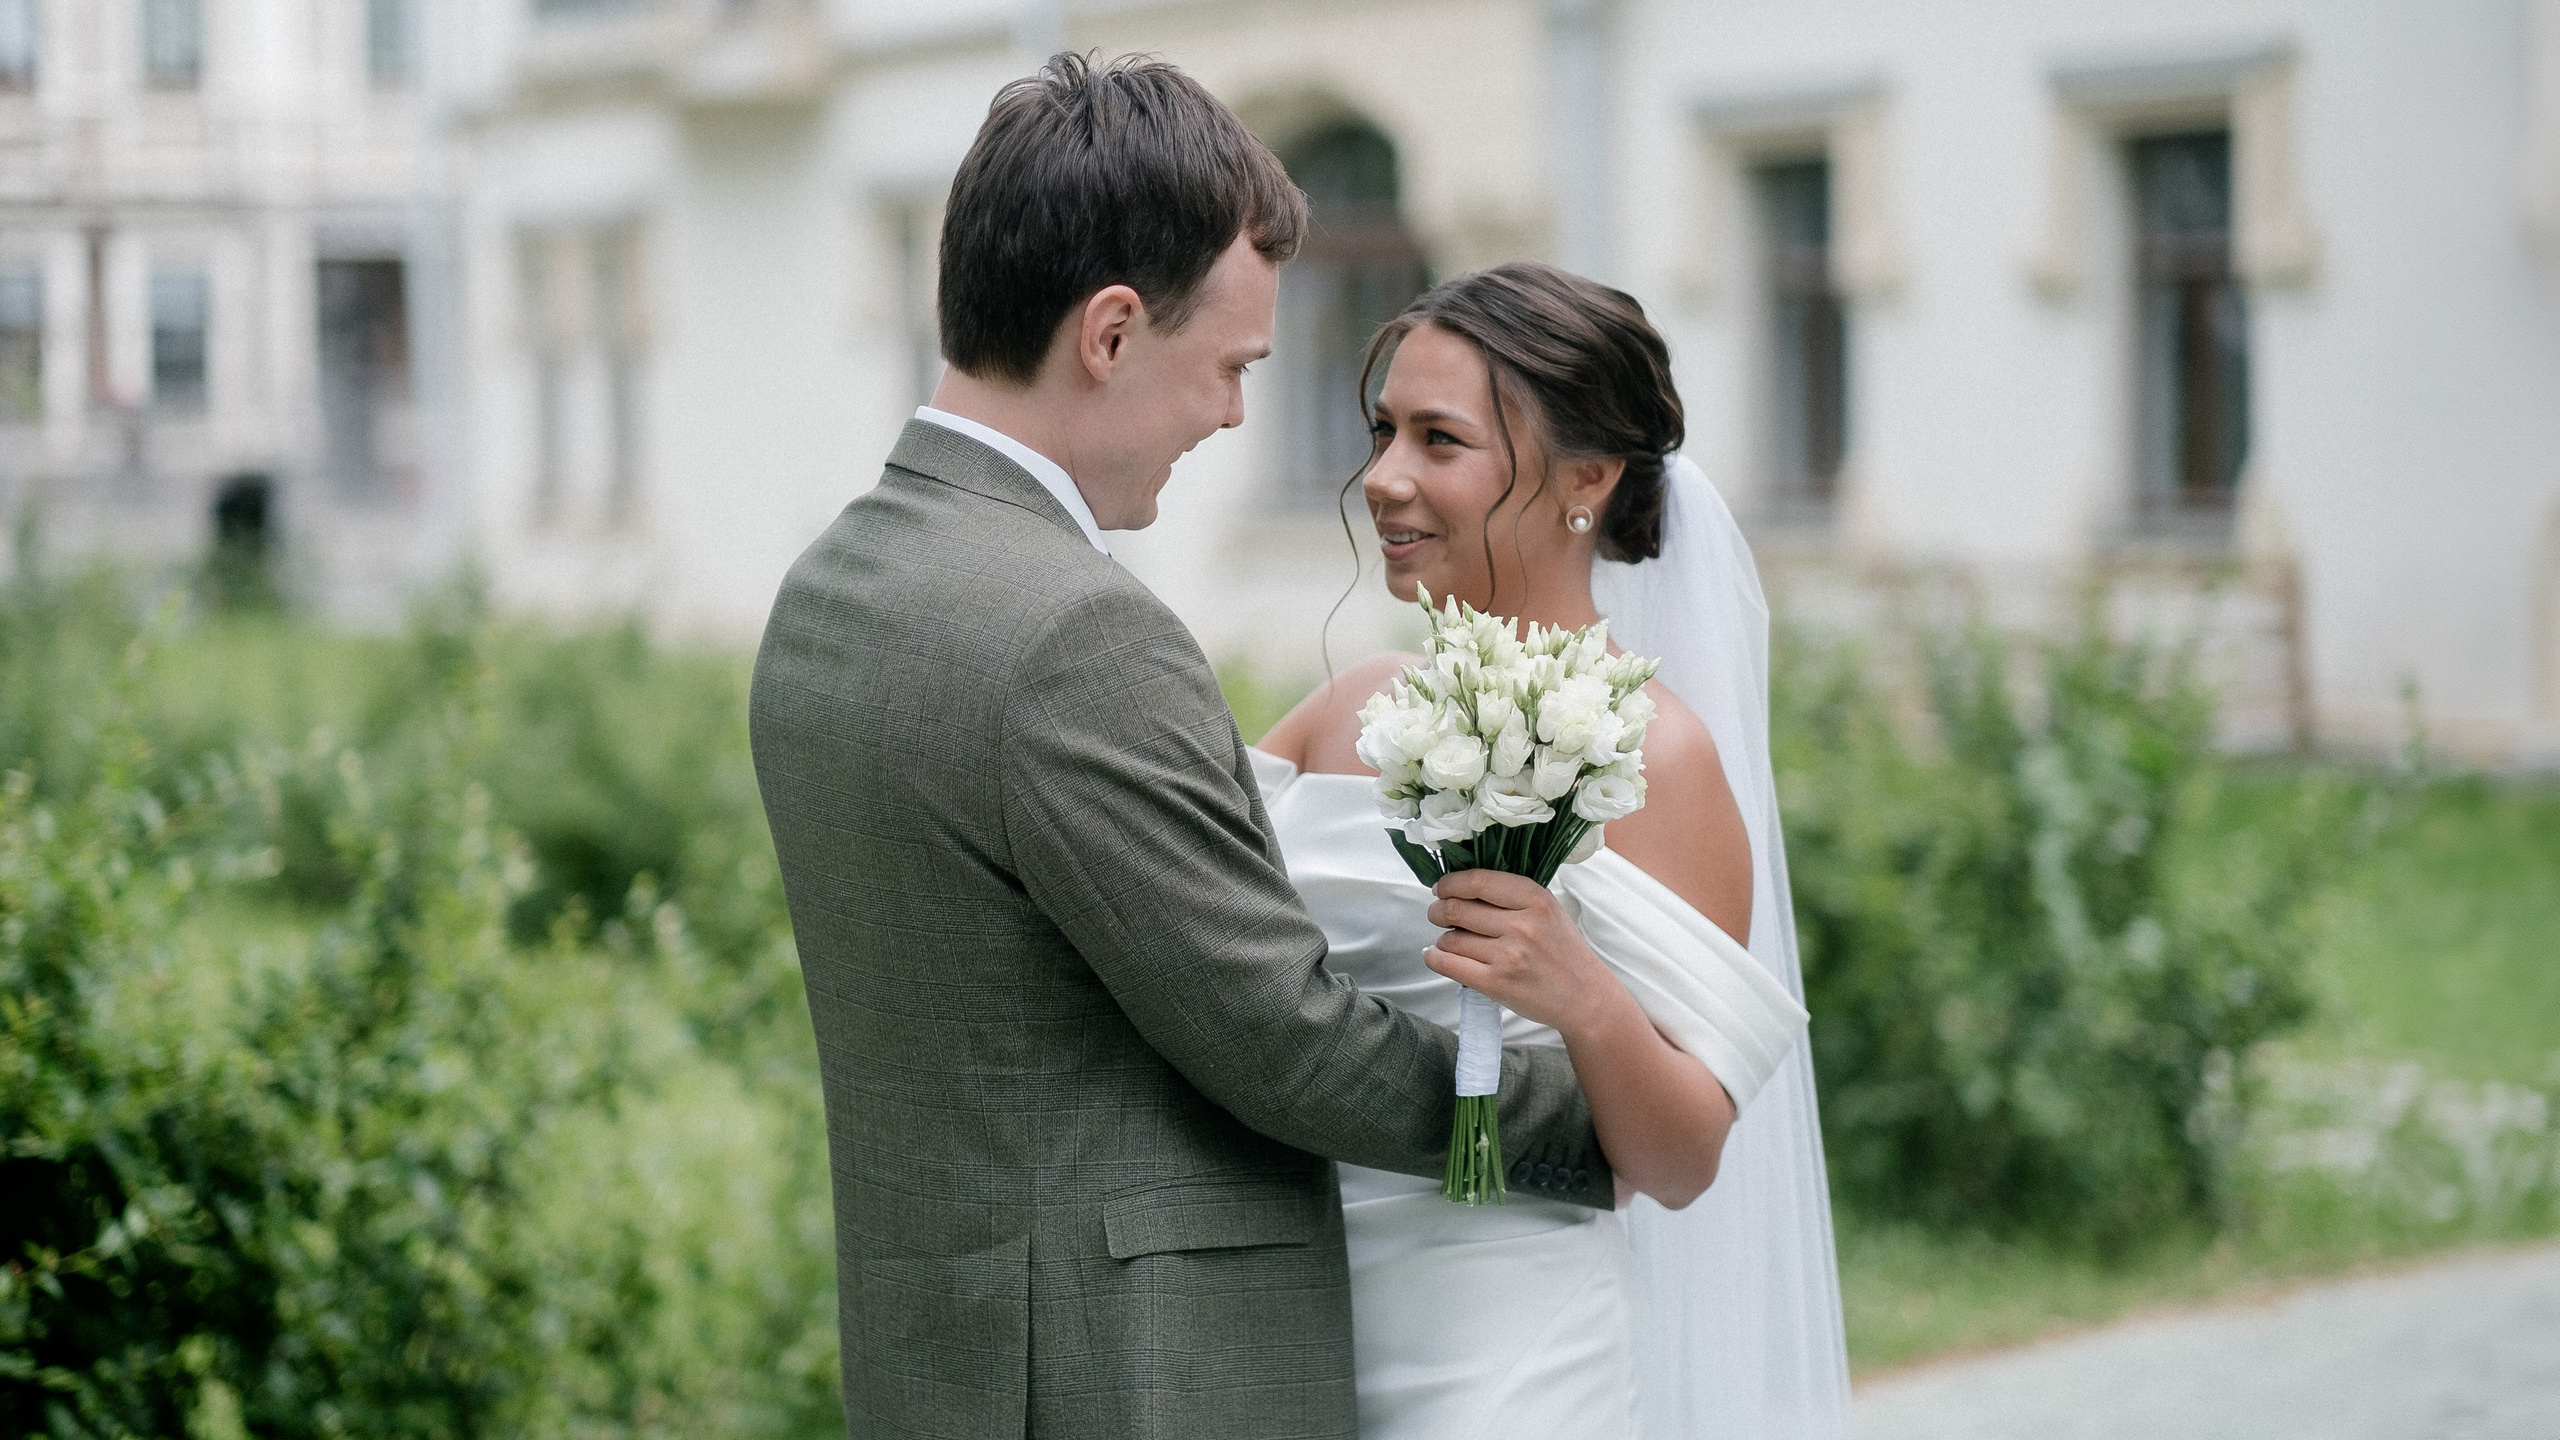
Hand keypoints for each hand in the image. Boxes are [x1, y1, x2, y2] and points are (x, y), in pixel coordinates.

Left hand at [1423, 869, 1622, 1037]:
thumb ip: (1510, 895)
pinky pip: (1447, 964)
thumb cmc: (1562, 951)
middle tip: (1438, 914)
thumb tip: (1460, 886)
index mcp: (1535, 899)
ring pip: (1450, 938)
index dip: (1450, 883)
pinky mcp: (1496, 983)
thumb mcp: (1547, 910)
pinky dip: (1434, 957)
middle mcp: (1522, 925)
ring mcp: (1508, 956)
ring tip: (1452, 941)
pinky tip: (1435, 955)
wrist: (1585, 997)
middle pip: (1456, 908)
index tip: (1442, 888)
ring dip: (1443, 938)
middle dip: (1438, 910)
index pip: (1477, 881)